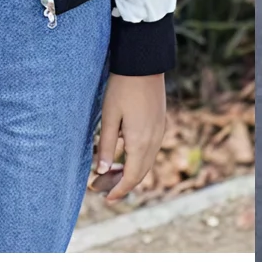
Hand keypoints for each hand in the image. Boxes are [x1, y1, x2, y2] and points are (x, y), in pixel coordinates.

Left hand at [90, 73, 167, 204]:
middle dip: (122, 183)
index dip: (120, 190)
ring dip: (130, 171)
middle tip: (102, 188)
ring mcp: (159, 131)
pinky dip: (137, 158)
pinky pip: (150, 149)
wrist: (143, 63)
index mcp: (140, 141)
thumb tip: (103, 171)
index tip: (107, 199)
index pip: (132, 176)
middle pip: (140, 172)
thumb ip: (107, 145)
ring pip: (146, 161)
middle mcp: (154, 140)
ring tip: (109, 173)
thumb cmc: (121, 87)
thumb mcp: (109, 116)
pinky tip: (123, 153)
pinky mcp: (159, 122)